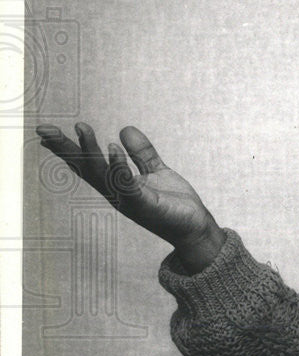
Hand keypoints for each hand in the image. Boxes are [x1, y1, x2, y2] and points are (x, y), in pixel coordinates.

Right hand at [36, 122, 224, 271]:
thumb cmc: (173, 203)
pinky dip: (119, 167)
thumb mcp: (156, 171)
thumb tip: (125, 129)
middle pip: (86, 169)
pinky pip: (128, 185)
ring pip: (103, 174)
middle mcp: (116, 193)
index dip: (66, 149)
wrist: (195, 227)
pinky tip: (113, 149)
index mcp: (116, 184)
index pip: (86, 164)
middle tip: (45, 129)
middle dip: (66, 149)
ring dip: (91, 151)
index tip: (45, 132)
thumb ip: (141, 152)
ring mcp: (129, 200)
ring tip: (82, 128)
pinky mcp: (146, 205)